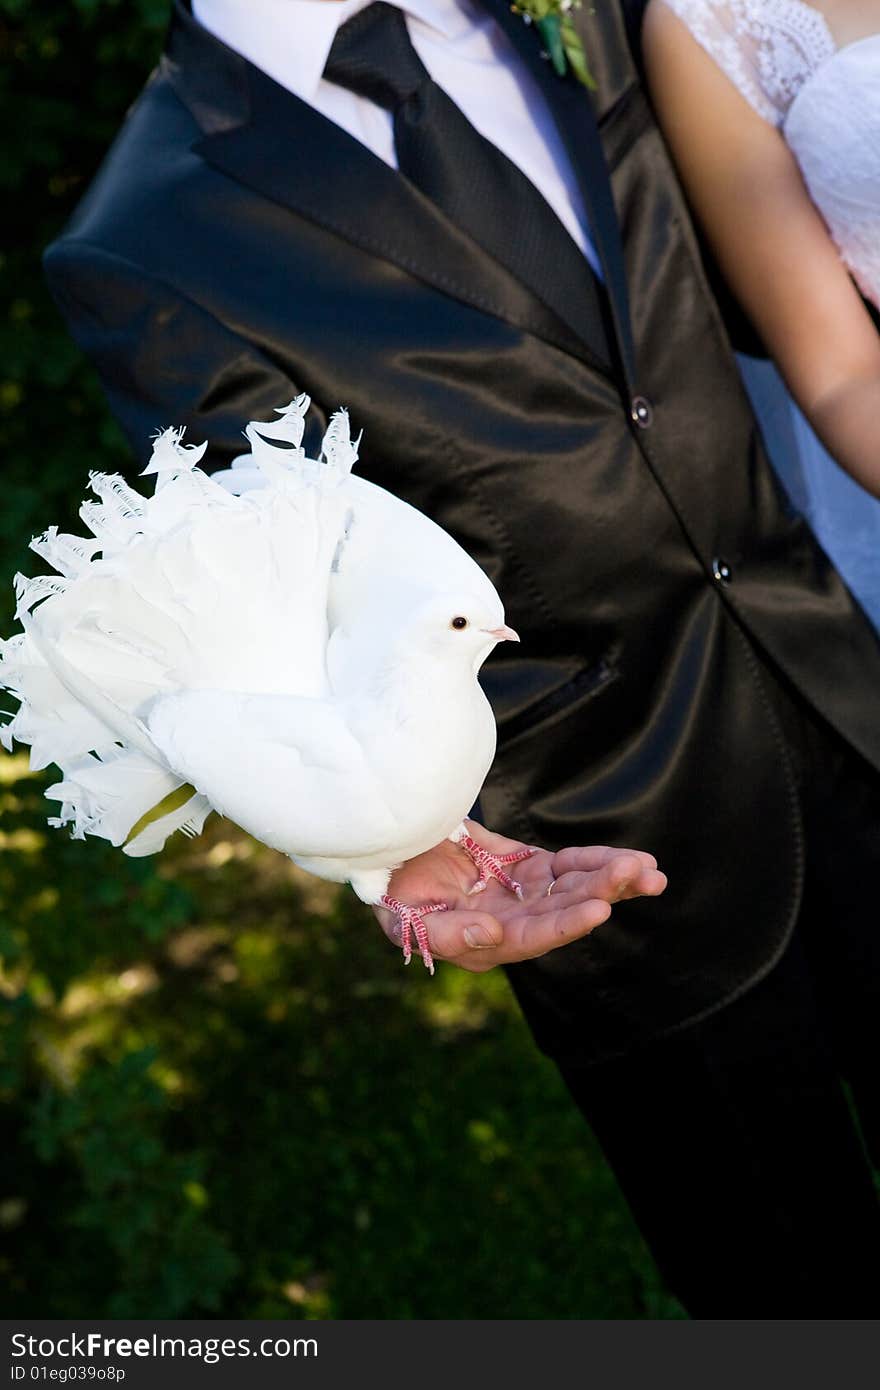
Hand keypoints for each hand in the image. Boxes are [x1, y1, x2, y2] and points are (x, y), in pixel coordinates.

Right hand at [373, 819, 666, 972]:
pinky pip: (570, 865)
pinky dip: (598, 861)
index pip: (536, 936)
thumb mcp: (404, 918)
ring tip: (649, 871)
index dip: (566, 924)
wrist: (391, 855)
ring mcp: (526, 893)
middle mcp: (515, 922)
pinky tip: (633, 861)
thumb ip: (446, 935)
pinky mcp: (530, 866)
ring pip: (577, 887)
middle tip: (638, 875)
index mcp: (489, 943)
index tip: (599, 909)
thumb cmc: (393, 893)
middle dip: (604, 892)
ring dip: (613, 879)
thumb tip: (492, 935)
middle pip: (567, 910)